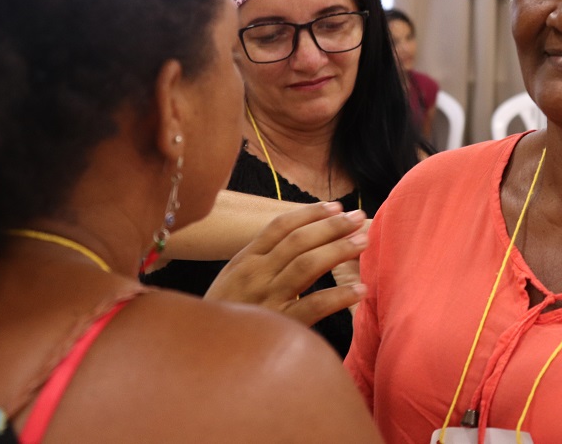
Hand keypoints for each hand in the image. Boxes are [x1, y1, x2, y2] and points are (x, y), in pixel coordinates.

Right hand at [204, 202, 368, 325]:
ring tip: (362, 242)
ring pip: (307, 265)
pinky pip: (314, 306)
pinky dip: (339, 296)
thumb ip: (259, 262)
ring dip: (339, 250)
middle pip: (298, 241)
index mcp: (244, 260)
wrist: (199, 355)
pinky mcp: (278, 326)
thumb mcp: (232, 281)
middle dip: (331, 226)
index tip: (335, 206)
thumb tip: (297, 242)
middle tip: (358, 217)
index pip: (280, 226)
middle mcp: (255, 274)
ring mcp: (266, 299)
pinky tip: (360, 290)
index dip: (310, 213)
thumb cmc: (221, 318)